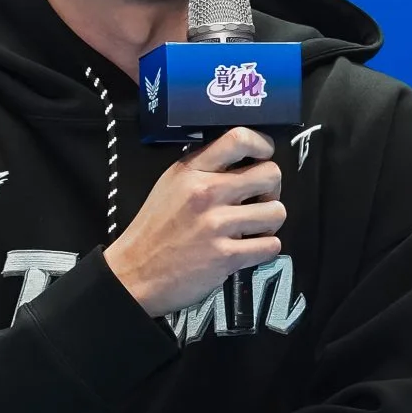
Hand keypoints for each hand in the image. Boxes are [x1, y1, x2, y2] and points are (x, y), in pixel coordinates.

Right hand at [103, 127, 284, 315]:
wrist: (134, 274)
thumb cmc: (154, 230)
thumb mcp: (170, 185)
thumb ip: (203, 169)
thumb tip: (241, 159)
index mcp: (191, 171)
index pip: (238, 138)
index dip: (263, 144)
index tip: (264, 155)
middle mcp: (206, 193)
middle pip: (271, 174)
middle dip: (271, 188)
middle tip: (259, 200)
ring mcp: (217, 225)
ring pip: (277, 211)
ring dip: (270, 221)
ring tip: (253, 227)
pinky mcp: (226, 256)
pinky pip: (271, 244)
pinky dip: (265, 248)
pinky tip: (249, 248)